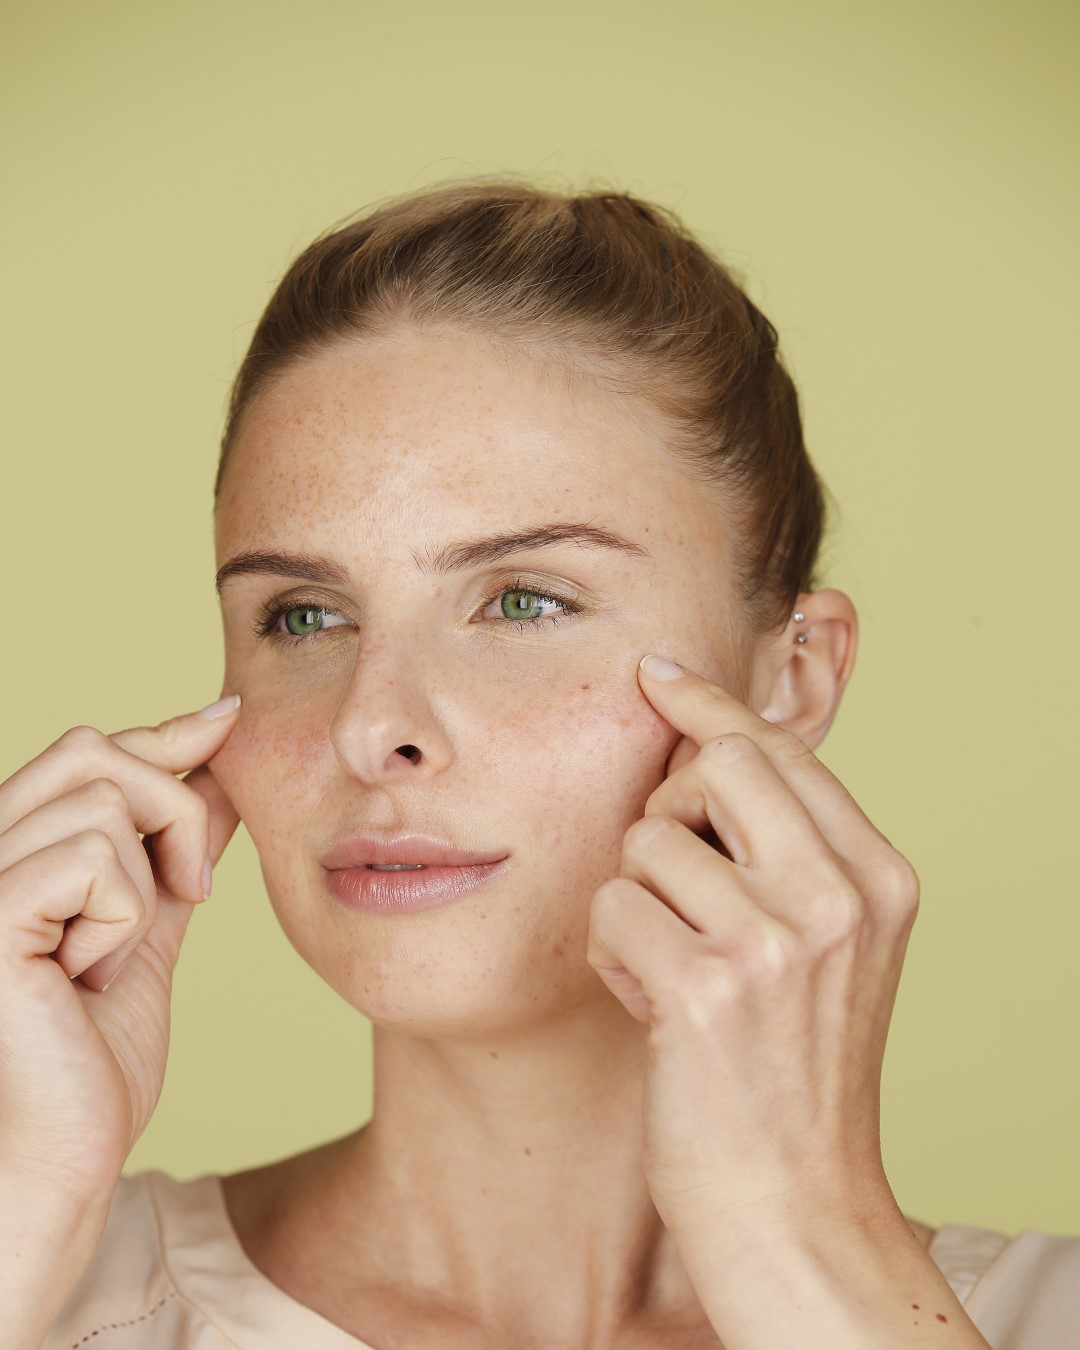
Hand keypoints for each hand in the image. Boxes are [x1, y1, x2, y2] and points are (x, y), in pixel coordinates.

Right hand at [0, 698, 240, 1202]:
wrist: (66, 1153)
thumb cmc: (94, 1056)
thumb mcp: (150, 927)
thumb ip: (174, 849)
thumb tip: (221, 768)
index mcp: (12, 850)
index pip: (88, 753)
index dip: (163, 734)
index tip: (230, 717)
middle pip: (91, 751)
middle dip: (172, 807)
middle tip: (194, 889)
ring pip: (102, 800)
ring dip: (145, 880)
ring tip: (115, 955)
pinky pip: (91, 857)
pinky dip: (121, 914)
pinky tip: (89, 975)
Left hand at [586, 656, 917, 1241]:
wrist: (793, 1202)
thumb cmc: (794, 1068)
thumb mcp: (832, 947)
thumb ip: (791, 850)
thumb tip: (703, 746)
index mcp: (876, 875)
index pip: (780, 750)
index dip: (708, 707)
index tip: (657, 675)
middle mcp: (837, 896)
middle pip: (716, 763)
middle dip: (669, 809)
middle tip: (672, 878)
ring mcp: (775, 940)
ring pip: (647, 842)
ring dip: (637, 903)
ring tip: (671, 969)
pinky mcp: (705, 987)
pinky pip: (612, 908)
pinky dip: (615, 954)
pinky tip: (651, 1007)